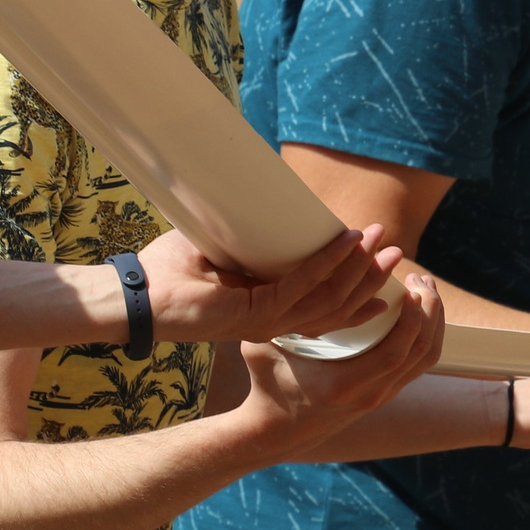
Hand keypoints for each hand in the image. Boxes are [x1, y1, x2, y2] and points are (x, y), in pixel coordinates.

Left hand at [139, 225, 402, 344]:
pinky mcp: (254, 315)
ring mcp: (266, 321)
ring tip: (377, 243)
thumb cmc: (171, 271)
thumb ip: (252, 241)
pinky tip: (343, 242)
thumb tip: (273, 207)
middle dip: (369, 276)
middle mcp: (273, 321)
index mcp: (269, 311)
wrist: (136, 295)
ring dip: (356, 268)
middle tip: (393, 249)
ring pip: (329, 300)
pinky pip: (301, 288)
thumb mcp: (224, 250)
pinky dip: (326, 263)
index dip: (357, 286)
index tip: (379, 261)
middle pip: (338, 304)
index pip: (325, 305)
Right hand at [233, 272, 443, 449]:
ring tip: (426, 289)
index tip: (410, 288)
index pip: (394, 354)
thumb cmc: (268, 384)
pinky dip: (428, 335)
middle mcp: (370, 394)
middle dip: (430, 312)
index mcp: (343, 385)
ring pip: (426, 359)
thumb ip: (270, 317)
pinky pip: (419, 364)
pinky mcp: (385, 392)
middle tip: (421, 279)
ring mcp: (381, 396)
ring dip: (434, 321)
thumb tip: (272, 274)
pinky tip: (422, 311)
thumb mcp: (262, 350)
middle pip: (420, 353)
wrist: (278, 430)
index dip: (411, 321)